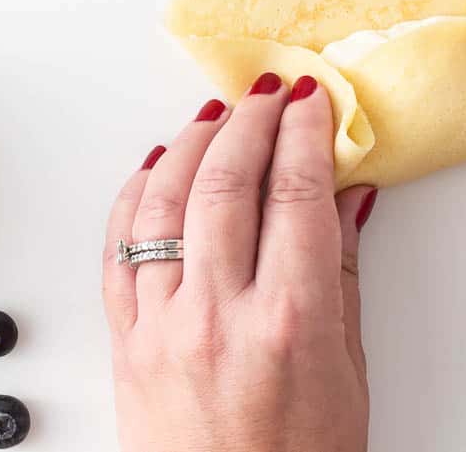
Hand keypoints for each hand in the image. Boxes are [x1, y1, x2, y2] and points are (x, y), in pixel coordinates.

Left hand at [102, 75, 375, 451]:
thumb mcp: (347, 371)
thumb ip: (341, 274)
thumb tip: (347, 198)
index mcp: (289, 323)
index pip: (296, 194)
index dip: (305, 134)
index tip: (312, 102)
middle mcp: (218, 317)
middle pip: (227, 185)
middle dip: (250, 123)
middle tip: (269, 94)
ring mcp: (163, 328)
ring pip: (165, 205)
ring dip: (190, 146)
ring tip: (215, 116)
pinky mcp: (127, 343)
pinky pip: (118, 250)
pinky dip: (134, 198)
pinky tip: (155, 167)